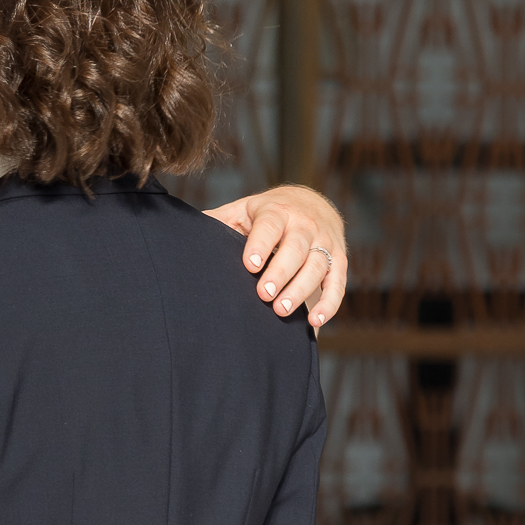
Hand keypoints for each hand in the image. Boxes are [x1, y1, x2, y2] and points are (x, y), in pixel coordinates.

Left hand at [204, 185, 347, 328]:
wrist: (312, 202)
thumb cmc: (269, 213)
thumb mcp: (244, 210)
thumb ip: (219, 222)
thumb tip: (185, 235)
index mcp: (277, 210)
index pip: (270, 226)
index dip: (260, 244)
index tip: (249, 264)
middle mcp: (305, 224)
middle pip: (296, 248)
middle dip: (280, 272)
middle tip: (264, 294)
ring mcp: (325, 242)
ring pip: (317, 266)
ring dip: (301, 290)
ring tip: (281, 310)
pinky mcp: (339, 260)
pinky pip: (337, 283)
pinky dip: (329, 303)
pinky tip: (314, 321)